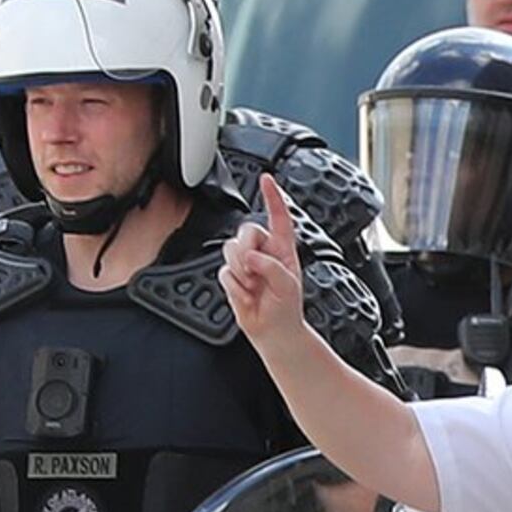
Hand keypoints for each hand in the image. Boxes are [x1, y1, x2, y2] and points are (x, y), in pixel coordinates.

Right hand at [223, 176, 305, 342]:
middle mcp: (264, 252)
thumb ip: (271, 266)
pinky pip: (223, 272)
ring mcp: (246, 264)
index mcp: (283, 248)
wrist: (274, 331)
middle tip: (256, 271)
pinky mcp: (232, 277)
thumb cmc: (287, 308)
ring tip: (254, 287)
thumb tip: (251, 257)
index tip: (266, 179)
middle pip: (246, 231)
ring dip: (241, 271)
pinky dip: (234, 286)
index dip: (273, 196)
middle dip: (248, 250)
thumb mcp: (288, 283)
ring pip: (230, 250)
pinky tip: (246, 294)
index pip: (278, 216)